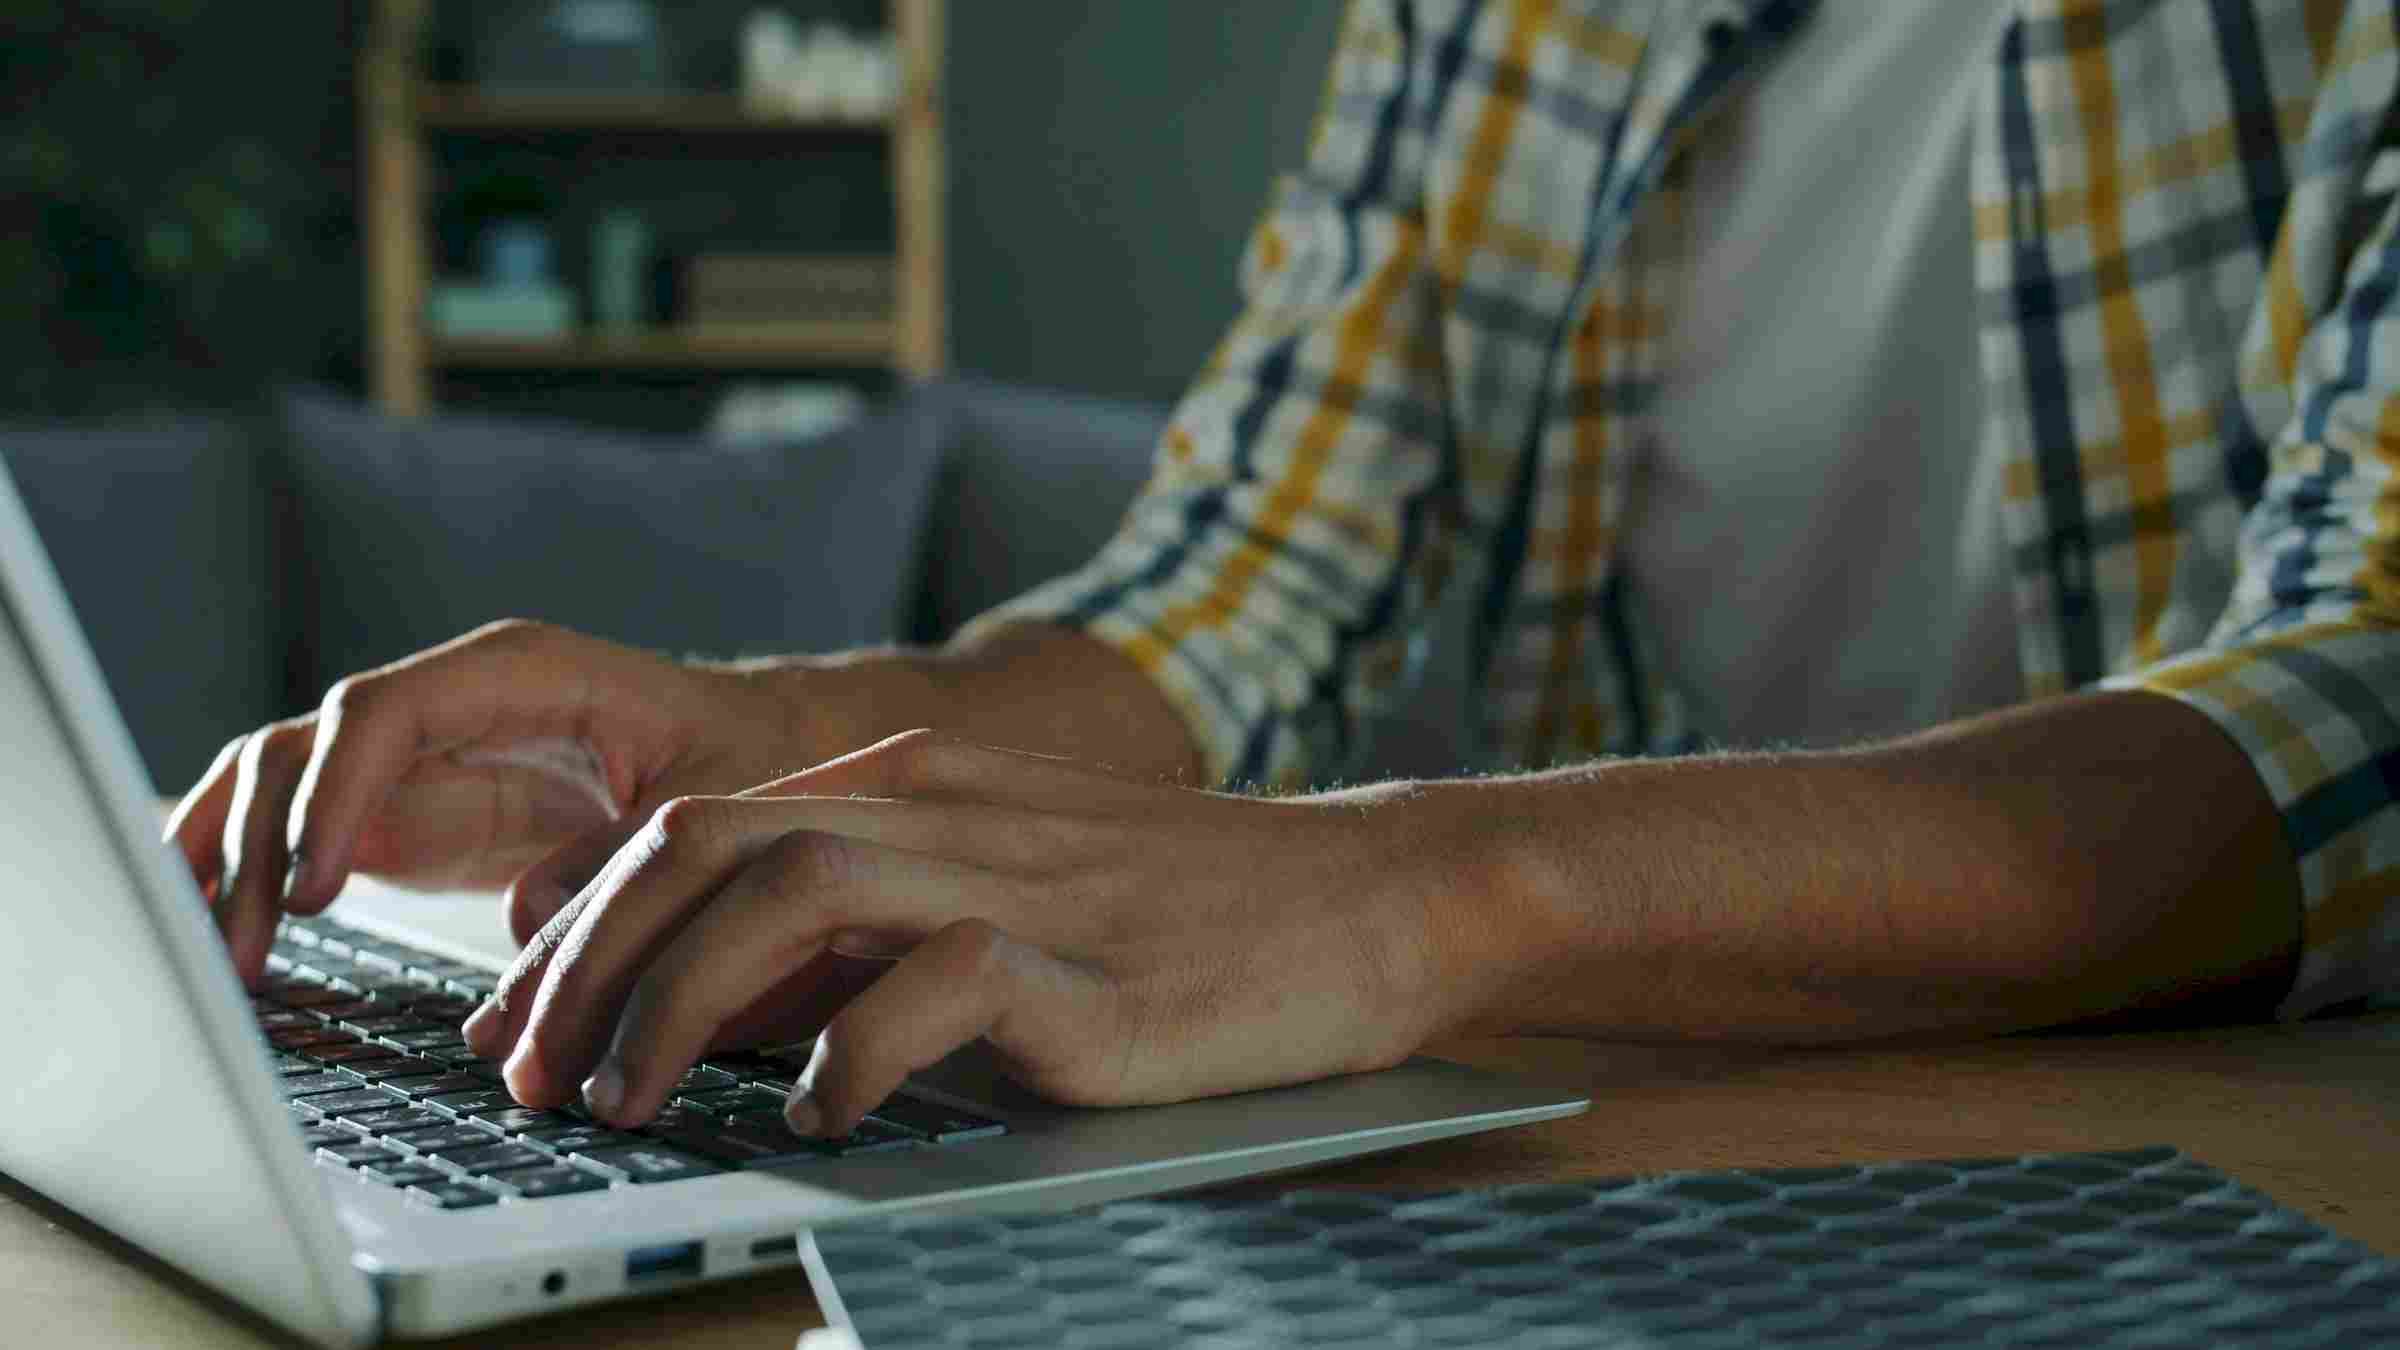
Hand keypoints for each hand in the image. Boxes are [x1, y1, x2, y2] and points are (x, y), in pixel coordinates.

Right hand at [165, 619, 869, 982]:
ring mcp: (420, 755)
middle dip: (255, 842)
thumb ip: (624, 850)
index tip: (312, 889)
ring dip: (229, 862)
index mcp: (518, 673)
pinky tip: (220, 941)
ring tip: (219, 966)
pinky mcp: (410, 812)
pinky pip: (303, 829)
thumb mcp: (710, 800)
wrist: (767, 750)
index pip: (384, 712)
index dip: (333, 795)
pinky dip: (248, 875)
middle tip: (242, 954)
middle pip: (307, 745)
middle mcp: (451, 701)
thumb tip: (530, 917)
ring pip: (282, 783)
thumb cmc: (746, 760)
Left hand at [461, 731, 1510, 1135]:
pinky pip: (934, 985)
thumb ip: (858, 936)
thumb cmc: (1184, 915)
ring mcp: (1013, 876)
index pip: (694, 830)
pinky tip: (819, 1116)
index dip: (581, 929)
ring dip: (676, 1000)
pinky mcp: (1085, 966)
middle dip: (587, 963)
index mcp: (913, 783)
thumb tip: (714, 1013)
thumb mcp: (994, 897)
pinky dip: (849, 1051)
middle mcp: (942, 809)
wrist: (1366, 898)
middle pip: (705, 845)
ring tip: (626, 1102)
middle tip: (530, 1075)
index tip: (521, 1026)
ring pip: (786, 889)